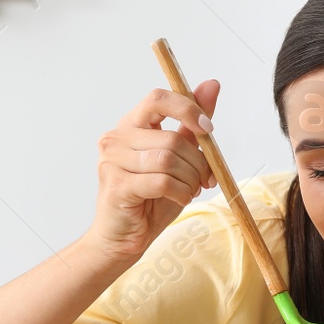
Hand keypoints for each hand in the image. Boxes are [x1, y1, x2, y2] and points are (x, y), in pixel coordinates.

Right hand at [83, 81, 219, 264]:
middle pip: (171, 138)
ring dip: (189, 179)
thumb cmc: (150, 199)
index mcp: (131, 125)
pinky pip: (162, 181)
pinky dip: (180, 191)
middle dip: (197, 162)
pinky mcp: (116, 184)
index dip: (188, 109)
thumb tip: (211, 84)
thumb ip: (191, 125)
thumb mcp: (179, 159)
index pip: (159, 99)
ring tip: (188, 191)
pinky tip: (178, 198)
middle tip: (203, 179)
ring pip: (168, 159)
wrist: (123, 238)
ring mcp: (112, 160)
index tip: (208, 130)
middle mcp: (116, 138)